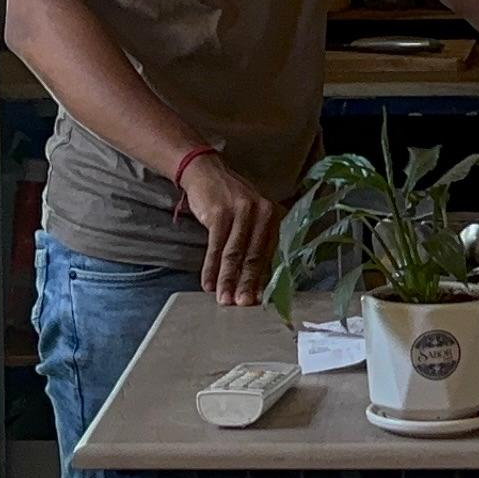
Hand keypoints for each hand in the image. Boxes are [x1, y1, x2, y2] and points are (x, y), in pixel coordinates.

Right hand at [180, 155, 282, 304]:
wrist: (206, 171)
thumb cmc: (229, 199)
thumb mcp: (250, 215)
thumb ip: (256, 241)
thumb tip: (257, 280)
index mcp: (272, 215)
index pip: (269, 253)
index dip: (262, 278)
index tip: (258, 300)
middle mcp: (261, 212)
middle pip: (254, 256)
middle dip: (247, 284)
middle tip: (243, 306)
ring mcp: (241, 212)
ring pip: (234, 254)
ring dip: (227, 280)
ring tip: (223, 299)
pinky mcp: (220, 213)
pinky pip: (215, 247)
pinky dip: (210, 267)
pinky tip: (207, 283)